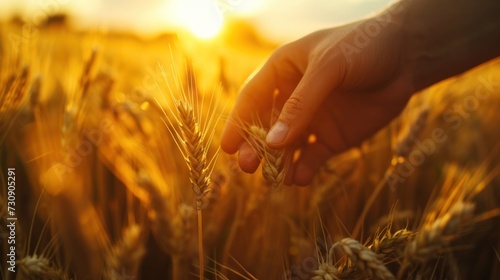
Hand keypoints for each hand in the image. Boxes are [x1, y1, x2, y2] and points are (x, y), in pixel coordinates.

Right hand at [222, 11, 415, 185]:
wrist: (408, 56)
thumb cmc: (364, 47)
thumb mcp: (329, 67)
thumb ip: (301, 104)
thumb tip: (272, 142)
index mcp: (284, 70)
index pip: (253, 98)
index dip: (238, 122)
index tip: (228, 147)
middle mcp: (294, 97)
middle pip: (266, 126)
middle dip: (256, 146)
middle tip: (248, 166)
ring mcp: (313, 118)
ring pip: (287, 145)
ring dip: (278, 162)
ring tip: (274, 178)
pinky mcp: (333, 137)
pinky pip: (313, 156)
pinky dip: (304, 168)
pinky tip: (299, 178)